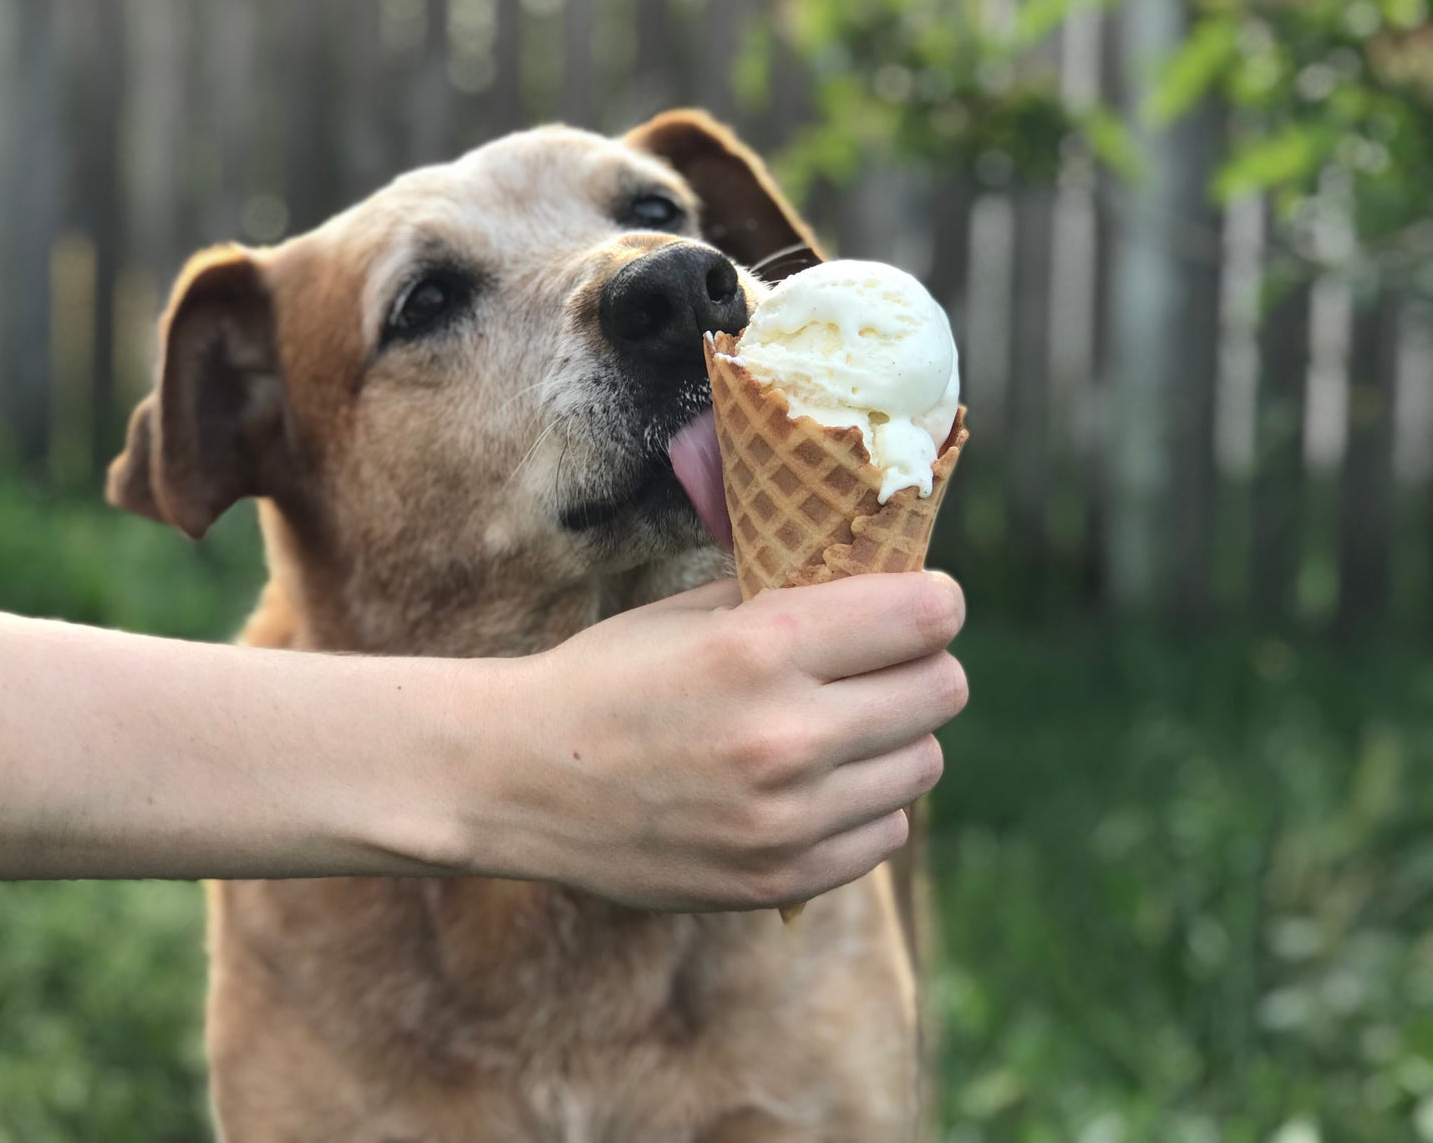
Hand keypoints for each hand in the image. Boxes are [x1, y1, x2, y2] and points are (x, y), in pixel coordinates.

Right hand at [471, 572, 967, 911]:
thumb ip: (792, 599)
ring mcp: (788, 820)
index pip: (928, 616)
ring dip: (894, 738)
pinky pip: (887, 832)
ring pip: (924, 764)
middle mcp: (786, 736)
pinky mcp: (782, 879)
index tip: (918, 601)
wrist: (520, 780)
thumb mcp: (691, 613)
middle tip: (879, 664)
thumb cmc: (606, 677)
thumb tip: (886, 585)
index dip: (932, 600)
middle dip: (920, 665)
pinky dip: (864, 803)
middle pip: (943, 690)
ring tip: (838, 727)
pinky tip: (813, 786)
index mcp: (762, 648)